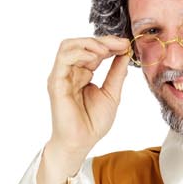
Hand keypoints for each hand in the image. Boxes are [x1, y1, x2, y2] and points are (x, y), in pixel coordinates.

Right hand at [45, 33, 131, 166]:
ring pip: (69, 45)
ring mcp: (61, 75)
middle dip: (102, 41)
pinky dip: (80, 53)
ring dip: (89, 43)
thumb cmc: (93, 123)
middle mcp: (70, 71)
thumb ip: (116, 73)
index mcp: (82, 73)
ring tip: (107, 50)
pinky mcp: (56, 82)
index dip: (109, 44)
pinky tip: (95, 59)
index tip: (126, 45)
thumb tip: (125, 53)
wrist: (81, 143)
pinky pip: (64, 58)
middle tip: (120, 43)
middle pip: (81, 43)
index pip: (93, 50)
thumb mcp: (111, 94)